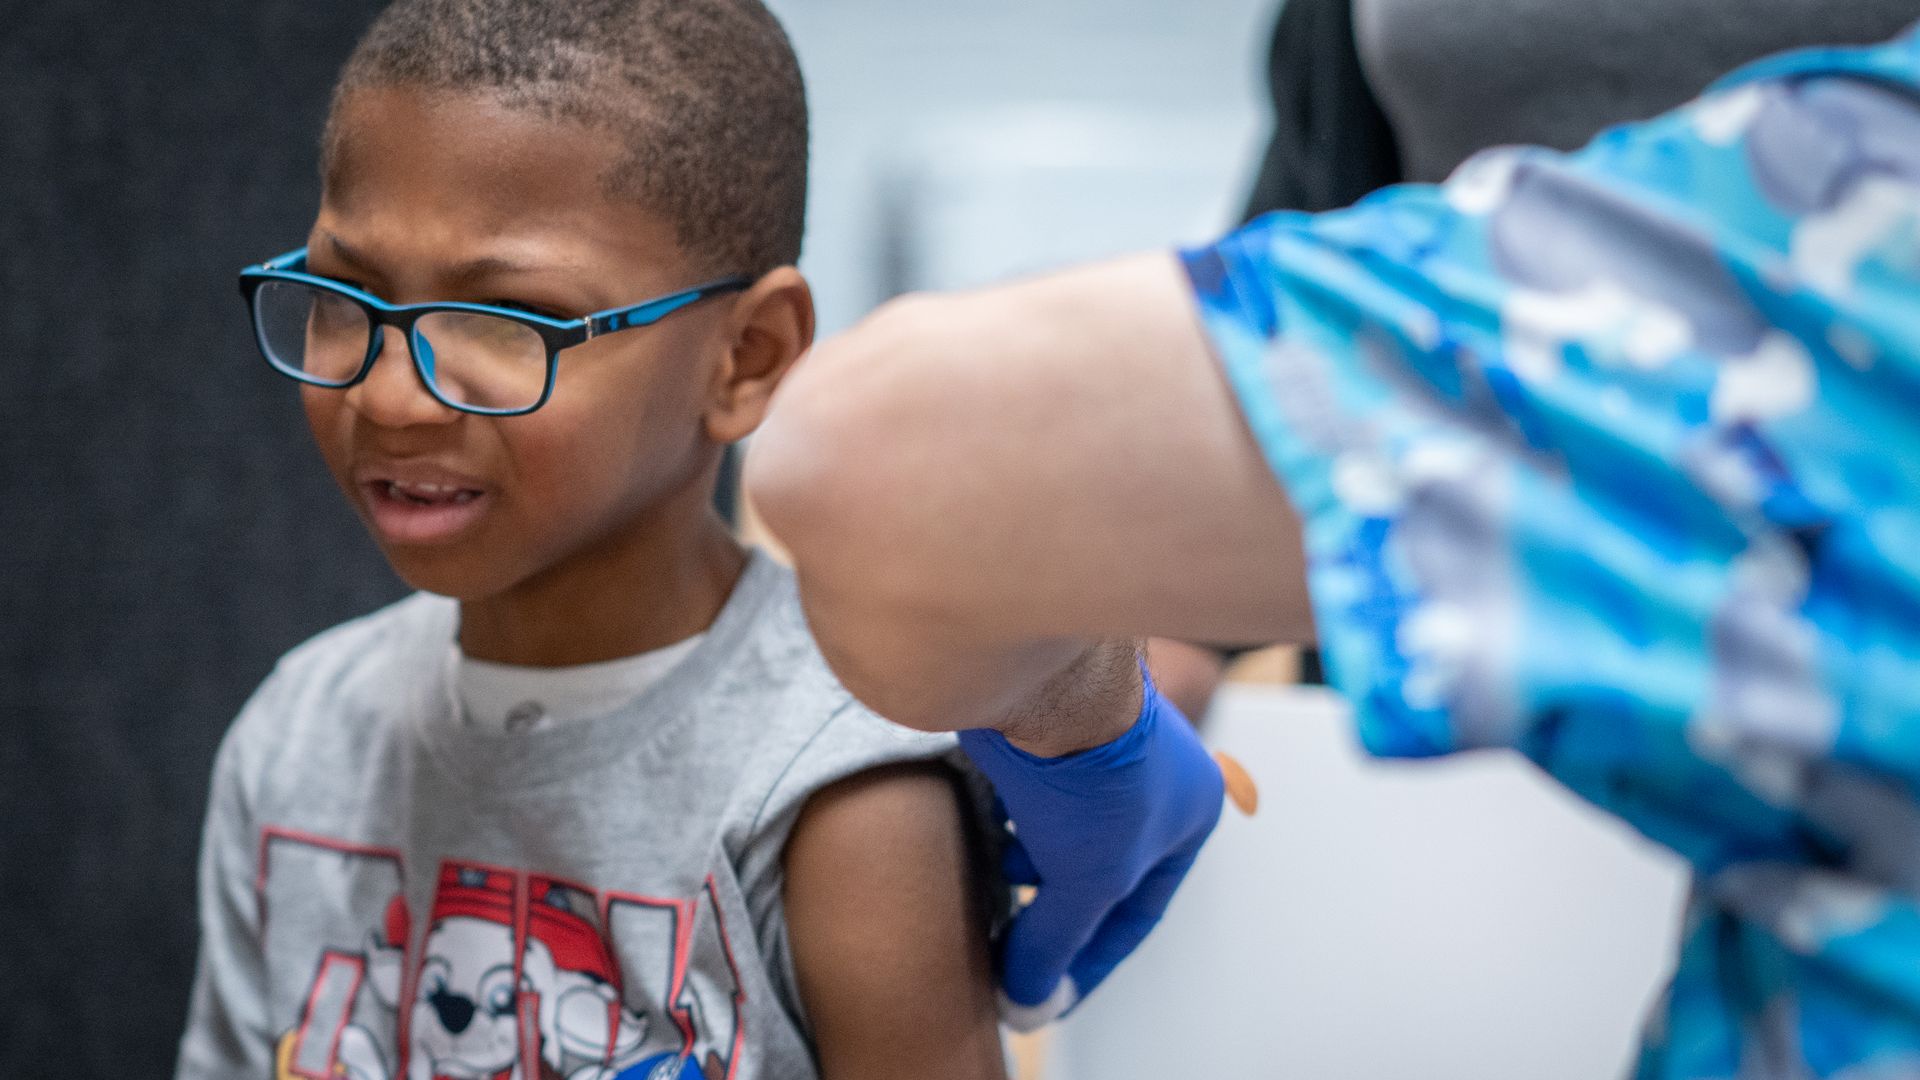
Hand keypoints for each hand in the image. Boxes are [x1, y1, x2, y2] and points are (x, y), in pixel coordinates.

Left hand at [957, 665, 1225, 1029]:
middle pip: (1099, 864)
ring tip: (994, 884)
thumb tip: (1027, 995)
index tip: (1053, 992)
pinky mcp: (1048, 721)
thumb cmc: (1094, 769)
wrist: (1044, 673)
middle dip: (1056, 906)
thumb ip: (1056, 941)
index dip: (1093, 958)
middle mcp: (1152, 771)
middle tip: (1014, 944)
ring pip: (1060, 824)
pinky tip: (982, 830)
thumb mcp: (1084, 879)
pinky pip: (1030, 787)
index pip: (1140, 907)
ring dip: (1027, 860)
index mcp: (1191, 808)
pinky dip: (1008, 817)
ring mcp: (1100, 741)